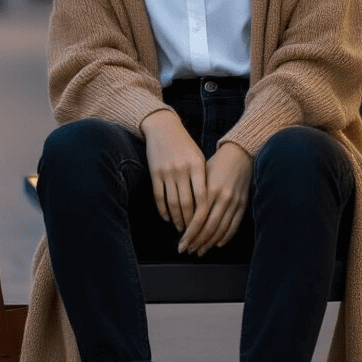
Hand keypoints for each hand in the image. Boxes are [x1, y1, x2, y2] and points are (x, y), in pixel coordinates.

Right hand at [141, 110, 208, 234]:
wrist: (163, 128)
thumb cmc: (185, 145)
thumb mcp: (198, 158)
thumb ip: (203, 178)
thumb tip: (206, 205)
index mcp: (198, 165)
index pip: (202, 196)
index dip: (203, 214)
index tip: (205, 226)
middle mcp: (183, 169)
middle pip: (187, 203)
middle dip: (190, 222)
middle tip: (192, 233)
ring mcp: (167, 171)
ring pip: (172, 203)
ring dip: (177, 219)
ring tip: (180, 228)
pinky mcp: (155, 173)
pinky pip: (159, 197)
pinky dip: (163, 210)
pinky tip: (167, 218)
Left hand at [178, 142, 252, 256]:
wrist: (239, 153)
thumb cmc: (216, 163)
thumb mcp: (201, 175)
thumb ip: (194, 195)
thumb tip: (183, 216)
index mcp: (210, 189)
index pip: (198, 219)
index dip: (189, 234)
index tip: (181, 243)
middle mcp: (223, 198)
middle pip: (209, 227)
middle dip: (197, 242)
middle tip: (188, 250)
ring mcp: (234, 202)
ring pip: (221, 229)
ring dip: (209, 243)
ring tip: (200, 250)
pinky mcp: (243, 204)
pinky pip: (234, 225)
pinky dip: (226, 237)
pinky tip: (217, 243)